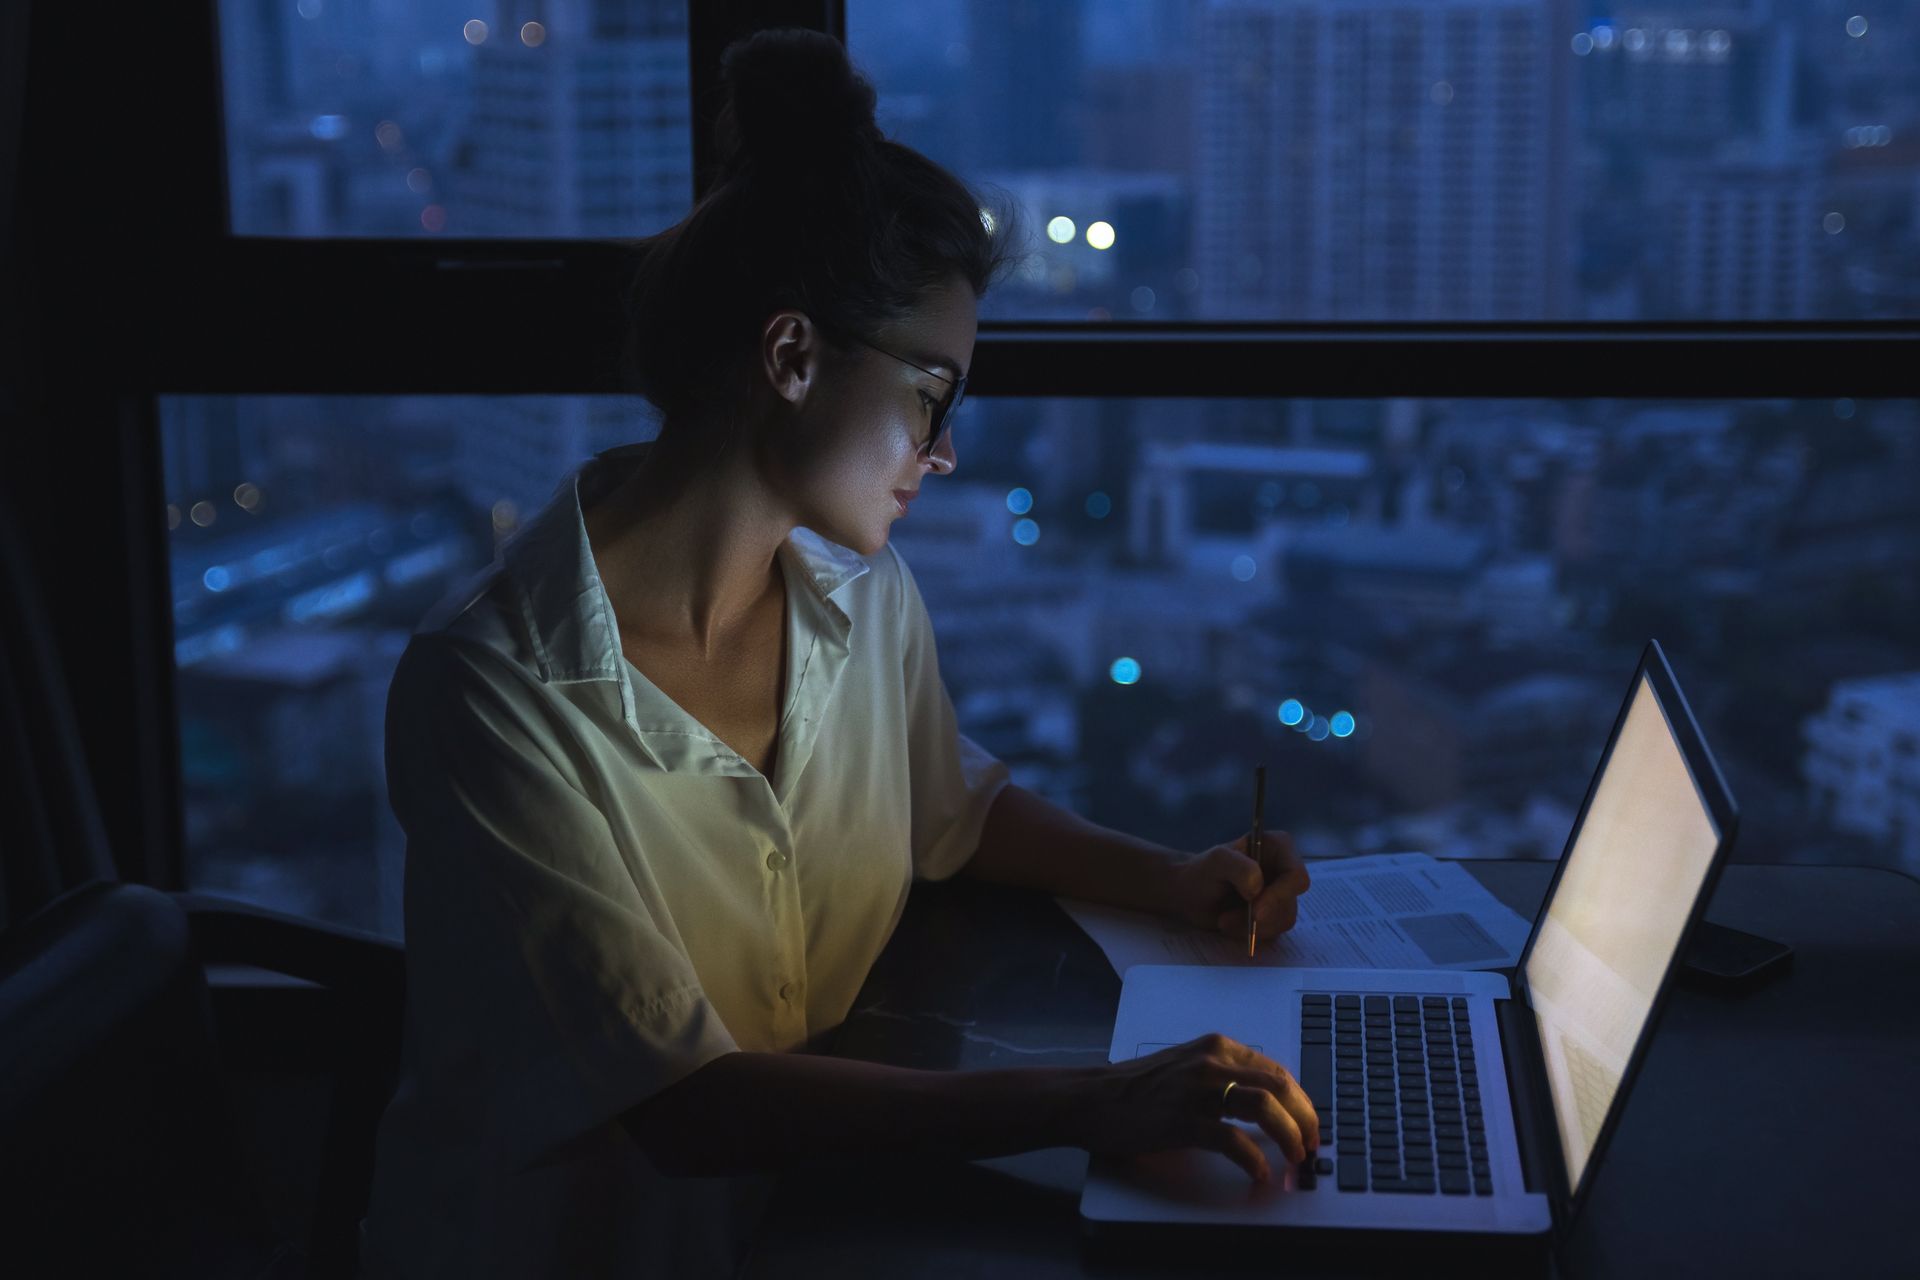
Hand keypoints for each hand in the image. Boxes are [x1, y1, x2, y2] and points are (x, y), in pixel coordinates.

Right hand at [1068, 1033, 1319, 1182]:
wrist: (1094, 1097)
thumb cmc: (1138, 1087)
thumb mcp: (1188, 1066)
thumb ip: (1224, 1075)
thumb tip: (1267, 1103)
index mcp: (1216, 1046)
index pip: (1276, 1070)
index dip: (1300, 1100)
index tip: (1309, 1123)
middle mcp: (1211, 1062)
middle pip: (1278, 1085)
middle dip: (1305, 1118)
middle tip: (1311, 1143)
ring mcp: (1196, 1090)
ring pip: (1263, 1106)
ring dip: (1288, 1135)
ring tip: (1295, 1156)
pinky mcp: (1182, 1120)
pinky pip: (1232, 1141)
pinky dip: (1253, 1159)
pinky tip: (1258, 1173)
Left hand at [1164, 828, 1309, 945]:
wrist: (1189, 893)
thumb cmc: (1202, 871)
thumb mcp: (1216, 861)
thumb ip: (1238, 867)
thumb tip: (1257, 887)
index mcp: (1279, 848)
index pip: (1296, 877)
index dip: (1280, 896)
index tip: (1255, 911)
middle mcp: (1285, 870)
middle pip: (1289, 903)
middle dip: (1259, 916)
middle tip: (1226, 919)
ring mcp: (1281, 894)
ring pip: (1282, 921)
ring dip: (1249, 926)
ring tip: (1223, 919)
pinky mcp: (1273, 915)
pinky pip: (1272, 932)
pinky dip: (1249, 933)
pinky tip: (1229, 923)